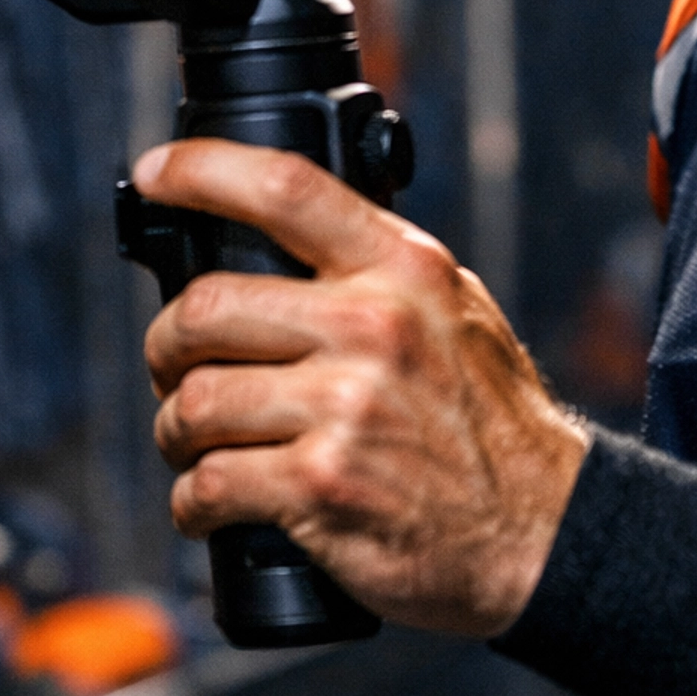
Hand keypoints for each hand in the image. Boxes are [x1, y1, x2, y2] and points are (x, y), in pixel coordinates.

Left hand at [137, 139, 587, 634]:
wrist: (541, 526)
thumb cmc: (491, 420)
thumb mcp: (457, 311)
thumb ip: (380, 272)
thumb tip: (281, 241)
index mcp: (405, 268)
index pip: (286, 187)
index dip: (201, 169)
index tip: (154, 171)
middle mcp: (374, 325)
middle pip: (205, 306)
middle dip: (167, 347)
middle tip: (175, 369)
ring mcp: (346, 406)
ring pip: (193, 402)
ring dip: (176, 433)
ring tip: (197, 445)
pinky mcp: (321, 485)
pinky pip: (207, 484)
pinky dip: (192, 501)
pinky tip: (211, 504)